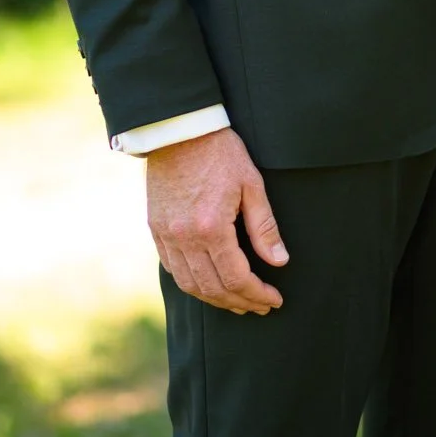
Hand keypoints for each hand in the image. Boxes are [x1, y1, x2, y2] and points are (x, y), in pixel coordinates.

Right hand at [146, 128, 288, 314]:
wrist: (179, 130)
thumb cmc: (221, 152)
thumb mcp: (252, 185)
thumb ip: (264, 227)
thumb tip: (279, 261)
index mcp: (211, 227)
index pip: (236, 278)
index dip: (257, 294)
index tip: (274, 300)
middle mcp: (184, 238)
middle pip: (212, 288)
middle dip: (239, 302)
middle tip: (260, 306)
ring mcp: (165, 235)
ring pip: (190, 284)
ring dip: (215, 299)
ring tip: (238, 302)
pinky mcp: (155, 229)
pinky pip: (172, 269)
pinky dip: (192, 284)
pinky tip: (209, 284)